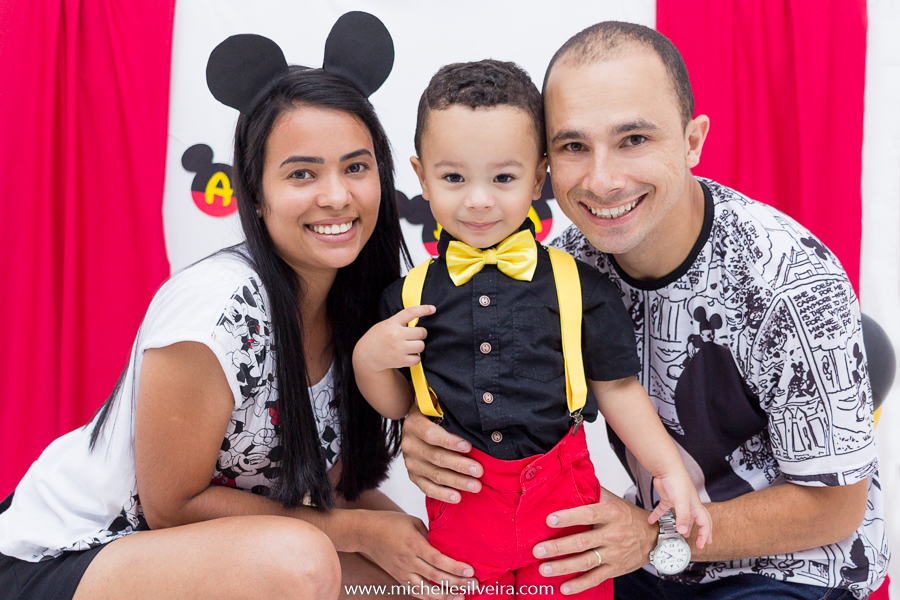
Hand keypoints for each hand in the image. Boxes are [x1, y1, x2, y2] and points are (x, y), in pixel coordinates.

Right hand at [354, 305, 434, 373]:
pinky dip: (415, 358)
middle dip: (421, 334)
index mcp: (392, 323)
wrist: (366, 356)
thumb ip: (399, 322)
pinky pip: (417, 359)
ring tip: (410, 346)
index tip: (433, 309)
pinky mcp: (400, 360)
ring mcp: (398, 348)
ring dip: (418, 346)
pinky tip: (408, 355)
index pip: (411, 312)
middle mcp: (396, 335)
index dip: (423, 309)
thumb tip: (419, 318)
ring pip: (421, 345)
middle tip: (414, 336)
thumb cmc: (378, 338)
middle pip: (421, 332)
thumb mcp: (385, 325)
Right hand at [356, 510, 476, 599]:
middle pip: (436, 577)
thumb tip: (446, 544)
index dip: (455, 568)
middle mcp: (409, 561)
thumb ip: (430, 536)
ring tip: (462, 596)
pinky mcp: (399, 578)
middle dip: (457, 583)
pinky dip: (430, 597)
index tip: (470, 571)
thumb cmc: (390, 523)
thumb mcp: (414, 523)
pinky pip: (416, 592)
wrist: (366, 533)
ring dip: (446, 595)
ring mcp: (403, 572)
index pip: (438, 560)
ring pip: (427, 590)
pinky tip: (442, 597)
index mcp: (414, 544)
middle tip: (474, 585)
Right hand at [401, 405, 483, 502]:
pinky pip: (427, 488)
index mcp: (414, 424)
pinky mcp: (413, 475)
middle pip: (435, 457)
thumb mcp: (437, 403)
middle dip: (459, 465)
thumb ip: (448, 405)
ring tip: (476, 486)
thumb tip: (470, 404)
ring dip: (456, 482)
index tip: (468, 445)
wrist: (418, 423)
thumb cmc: (435, 413)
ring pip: (434, 475)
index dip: (449, 441)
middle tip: (479, 471)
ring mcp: (410, 461)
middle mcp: (409, 443)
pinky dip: (442, 494)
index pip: (430, 434)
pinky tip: (457, 497)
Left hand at [532, 487, 656, 594]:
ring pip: (586, 562)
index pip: (588, 514)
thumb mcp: (613, 500)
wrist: (653, 537)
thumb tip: (569, 480)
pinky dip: (580, 585)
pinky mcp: (614, 569)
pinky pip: (595, 578)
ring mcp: (613, 554)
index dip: (569, 517)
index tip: (549, 520)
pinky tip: (564, 588)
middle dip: (558, 547)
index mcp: (611, 514)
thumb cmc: (628, 516)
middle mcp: (612, 534)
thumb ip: (593, 493)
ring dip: (563, 567)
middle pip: (582, 541)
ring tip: (544, 568)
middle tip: (538, 550)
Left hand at [650, 471, 712, 548]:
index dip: (705, 535)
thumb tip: (684, 532)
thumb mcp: (681, 501)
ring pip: (682, 516)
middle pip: (699, 520)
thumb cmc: (677, 481)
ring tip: (683, 534)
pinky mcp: (667, 498)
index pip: (705, 523)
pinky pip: (663, 509)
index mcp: (695, 506)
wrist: (665, 469)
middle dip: (702, 532)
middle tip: (702, 542)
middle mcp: (689, 504)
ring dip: (683, 526)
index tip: (702, 544)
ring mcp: (678, 501)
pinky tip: (652, 520)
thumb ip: (683, 517)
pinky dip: (658, 515)